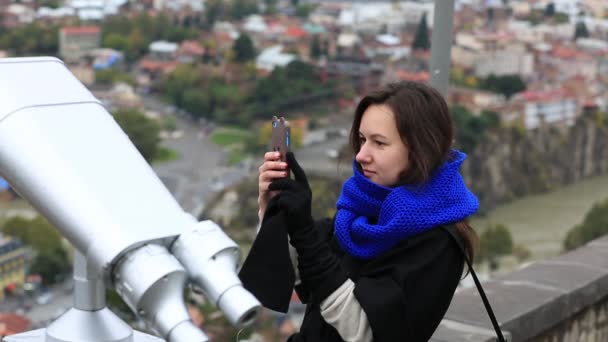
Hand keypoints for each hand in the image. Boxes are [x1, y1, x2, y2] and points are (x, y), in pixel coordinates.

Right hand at [258, 151, 288, 220]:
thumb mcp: (290, 180)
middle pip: (265, 165)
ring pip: (263, 174)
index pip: (267, 158)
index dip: (271, 155)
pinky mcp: (262, 195)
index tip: (279, 153)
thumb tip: (291, 155)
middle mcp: (264, 176)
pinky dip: (270, 184)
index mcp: (271, 170)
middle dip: (275, 164)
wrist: (284, 213)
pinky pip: (263, 187)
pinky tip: (278, 184)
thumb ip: (289, 169)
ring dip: (274, 173)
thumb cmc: (288, 194)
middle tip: (285, 165)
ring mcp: (262, 185)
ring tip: (285, 174)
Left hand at [270, 154, 346, 303]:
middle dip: (275, 183)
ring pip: (282, 190)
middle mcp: (306, 191)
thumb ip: (291, 188)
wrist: (303, 232)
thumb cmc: (296, 215)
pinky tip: (280, 211)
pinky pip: (280, 199)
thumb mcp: (296, 199)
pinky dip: (276, 204)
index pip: (299, 172)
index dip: (292, 162)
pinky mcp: (296, 206)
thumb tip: (281, 175)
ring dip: (275, 194)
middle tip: (267, 186)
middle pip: (286, 180)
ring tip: (272, 200)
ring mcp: (302, 198)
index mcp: (306, 188)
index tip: (287, 152)